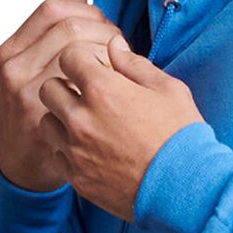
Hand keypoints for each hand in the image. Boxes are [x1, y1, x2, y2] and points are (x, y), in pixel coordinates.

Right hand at [0, 0, 124, 191]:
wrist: (21, 166)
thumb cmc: (34, 112)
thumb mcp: (32, 68)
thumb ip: (53, 33)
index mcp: (12, 49)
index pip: (54, 9)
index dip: (87, 12)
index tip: (107, 28)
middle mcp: (14, 66)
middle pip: (70, 25)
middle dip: (104, 31)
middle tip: (120, 50)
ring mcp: (25, 92)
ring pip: (78, 51)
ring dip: (108, 55)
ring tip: (119, 69)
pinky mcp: (40, 117)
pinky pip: (81, 86)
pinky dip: (105, 82)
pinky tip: (114, 92)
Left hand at [37, 34, 205, 220]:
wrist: (185, 188)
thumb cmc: (181, 137)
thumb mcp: (168, 89)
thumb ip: (134, 64)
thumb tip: (113, 45)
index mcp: (103, 90)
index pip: (69, 56)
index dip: (82, 59)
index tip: (95, 68)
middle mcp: (81, 118)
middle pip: (49, 88)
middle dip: (65, 85)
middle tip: (87, 94)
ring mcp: (75, 150)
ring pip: (47, 122)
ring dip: (62, 118)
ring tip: (87, 123)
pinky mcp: (76, 177)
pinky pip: (56, 154)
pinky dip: (68, 149)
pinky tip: (91, 149)